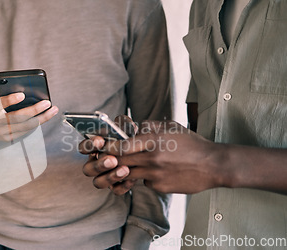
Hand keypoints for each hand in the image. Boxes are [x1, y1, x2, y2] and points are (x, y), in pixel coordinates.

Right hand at [0, 92, 57, 140]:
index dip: (10, 100)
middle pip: (17, 117)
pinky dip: (36, 123)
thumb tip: (24, 85)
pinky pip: (26, 131)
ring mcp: (2, 132)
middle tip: (47, 102)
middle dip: (34, 110)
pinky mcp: (8, 138)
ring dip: (42, 118)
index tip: (22, 95)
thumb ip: (4, 91)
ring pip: (25, 126)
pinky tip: (45, 116)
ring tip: (53, 110)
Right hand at [78, 115, 137, 194]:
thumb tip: (124, 125)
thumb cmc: (133, 139)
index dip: (89, 145)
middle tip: (112, 160)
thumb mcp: (129, 129)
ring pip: (98, 182)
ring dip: (110, 177)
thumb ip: (124, 125)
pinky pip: (115, 190)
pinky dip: (123, 185)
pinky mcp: (116, 185)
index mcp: (95, 149)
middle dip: (99, 165)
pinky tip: (132, 178)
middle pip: (88, 169)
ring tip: (125, 169)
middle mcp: (96, 163)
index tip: (100, 141)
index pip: (84, 148)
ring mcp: (105, 176)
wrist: (149, 153)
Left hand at [82, 120, 223, 193]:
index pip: (121, 145)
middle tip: (105, 158)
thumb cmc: (192, 144)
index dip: (108, 147)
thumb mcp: (171, 127)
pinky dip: (146, 177)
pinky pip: (145, 182)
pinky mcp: (160, 186)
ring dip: (127, 169)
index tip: (101, 147)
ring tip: (134, 163)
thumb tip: (132, 127)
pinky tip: (159, 172)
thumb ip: (149, 126)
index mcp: (154, 140)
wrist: (213, 165)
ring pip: (130, 173)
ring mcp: (155, 174)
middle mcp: (152, 158)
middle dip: (111, 160)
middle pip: (120, 161)